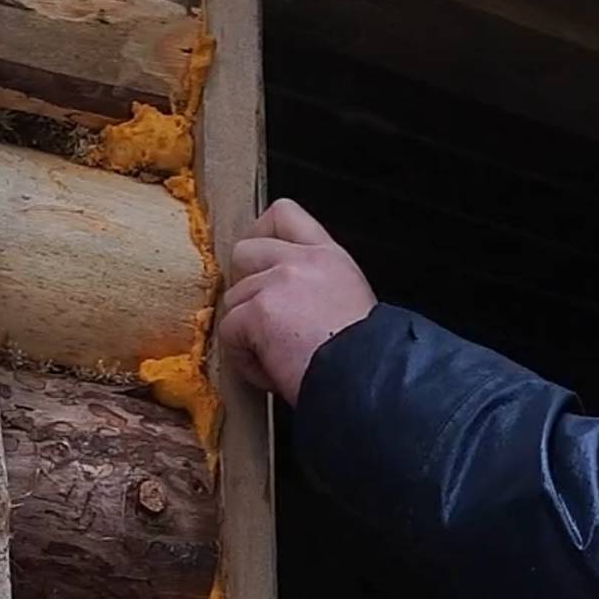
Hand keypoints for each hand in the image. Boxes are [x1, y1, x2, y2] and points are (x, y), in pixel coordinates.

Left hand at [213, 198, 375, 403]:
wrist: (369, 383)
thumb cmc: (367, 360)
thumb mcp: (351, 302)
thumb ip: (316, 286)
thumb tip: (286, 302)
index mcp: (329, 257)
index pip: (284, 214)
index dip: (261, 235)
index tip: (261, 266)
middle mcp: (304, 260)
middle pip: (243, 251)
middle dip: (244, 287)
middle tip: (261, 320)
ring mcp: (279, 281)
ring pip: (233, 298)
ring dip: (246, 333)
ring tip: (277, 359)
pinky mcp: (258, 312)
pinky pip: (229, 332)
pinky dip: (244, 360)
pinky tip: (273, 374)